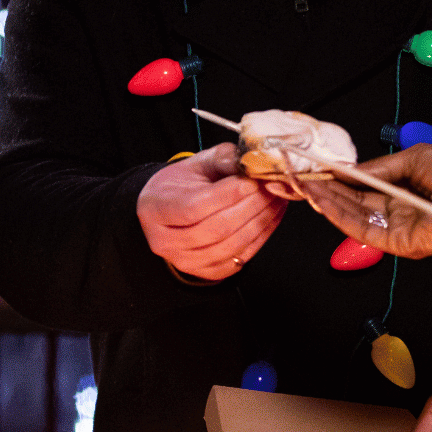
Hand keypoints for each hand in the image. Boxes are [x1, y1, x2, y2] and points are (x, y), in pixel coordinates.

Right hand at [136, 144, 286, 280]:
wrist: (174, 208)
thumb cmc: (184, 185)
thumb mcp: (198, 163)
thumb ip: (223, 159)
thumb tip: (250, 165)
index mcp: (155, 209)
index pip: (192, 207)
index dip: (225, 196)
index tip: (250, 181)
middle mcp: (166, 241)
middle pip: (214, 229)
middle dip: (250, 207)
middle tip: (270, 188)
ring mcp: (186, 261)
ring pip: (231, 246)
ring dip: (260, 221)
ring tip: (275, 199)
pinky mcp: (209, 272)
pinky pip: (240, 257)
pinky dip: (262, 236)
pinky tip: (271, 216)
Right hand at [300, 144, 431, 258]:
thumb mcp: (412, 159)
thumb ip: (378, 168)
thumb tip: (350, 169)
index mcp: (403, 190)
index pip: (363, 186)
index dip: (339, 178)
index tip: (317, 167)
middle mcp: (396, 210)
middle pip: (353, 201)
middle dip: (326, 189)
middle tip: (300, 177)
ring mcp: (394, 228)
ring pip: (353, 216)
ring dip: (327, 200)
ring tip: (305, 186)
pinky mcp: (395, 243)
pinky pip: (362, 229)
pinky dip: (340, 215)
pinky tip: (324, 200)